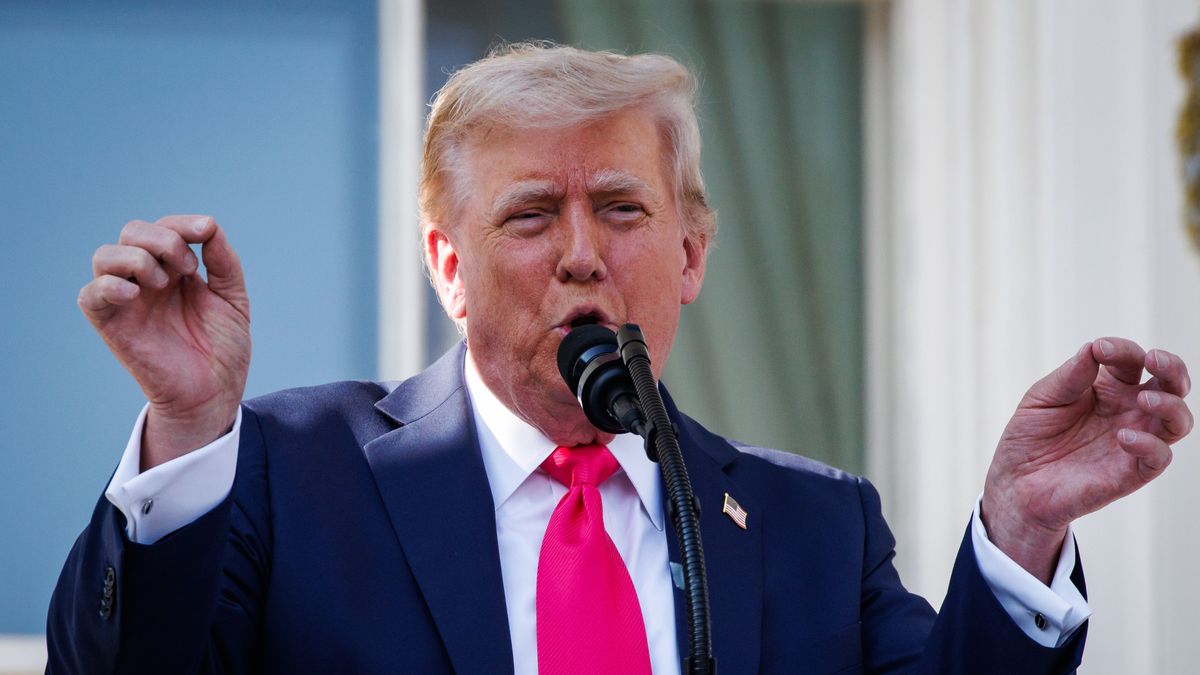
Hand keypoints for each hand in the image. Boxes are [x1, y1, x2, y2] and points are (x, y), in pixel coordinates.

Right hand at [79, 215, 250, 469]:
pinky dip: (108, 285)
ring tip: (163, 283)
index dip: (182, 223)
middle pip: (132, 232)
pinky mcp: (112, 325)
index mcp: (174, 271)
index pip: (165, 229)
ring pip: (105, 255)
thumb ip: (224, 262)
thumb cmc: (223, 349)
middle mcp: (146, 280)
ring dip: (137, 257)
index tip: (206, 231)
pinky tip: (136, 293)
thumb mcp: (233, 299)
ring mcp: (127, 301)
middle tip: (188, 268)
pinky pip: (90, 295)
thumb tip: (209, 227)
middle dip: (162, 238)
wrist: (215, 392)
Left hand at [982, 338, 1192, 582]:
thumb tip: (1094, 347)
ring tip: (1144, 399)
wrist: (1016, 482)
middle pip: (1170, 385)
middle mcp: (1128, 412)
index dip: (1121, 350)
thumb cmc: (1030, 436)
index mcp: (1108, 388)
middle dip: (1172, 367)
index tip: (1099, 349)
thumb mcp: (1042, 398)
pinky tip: (1124, 436)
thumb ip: (1071, 375)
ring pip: (1178, 421)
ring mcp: (1134, 441)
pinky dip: (1150, 444)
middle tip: (1154, 359)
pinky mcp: (1131, 472)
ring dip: (1170, 405)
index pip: (1131, 360)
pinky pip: (1159, 457)